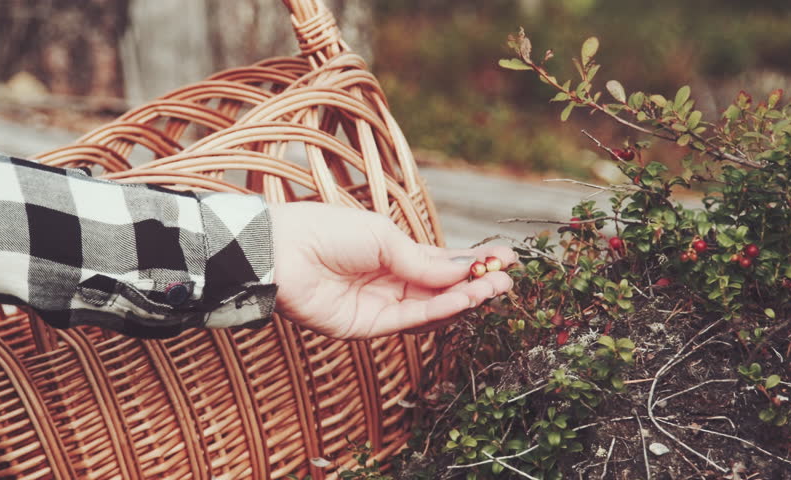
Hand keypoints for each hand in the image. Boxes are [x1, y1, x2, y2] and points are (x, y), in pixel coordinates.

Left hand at [269, 202, 516, 338]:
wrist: (284, 252)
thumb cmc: (328, 231)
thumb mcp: (383, 238)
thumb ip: (422, 261)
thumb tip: (464, 270)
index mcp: (395, 253)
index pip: (443, 262)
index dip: (474, 261)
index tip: (506, 257)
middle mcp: (393, 281)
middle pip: (443, 288)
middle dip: (476, 282)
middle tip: (506, 278)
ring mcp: (383, 305)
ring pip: (433, 307)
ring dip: (464, 298)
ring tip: (493, 286)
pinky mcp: (370, 326)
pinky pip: (411, 320)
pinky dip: (439, 310)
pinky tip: (462, 298)